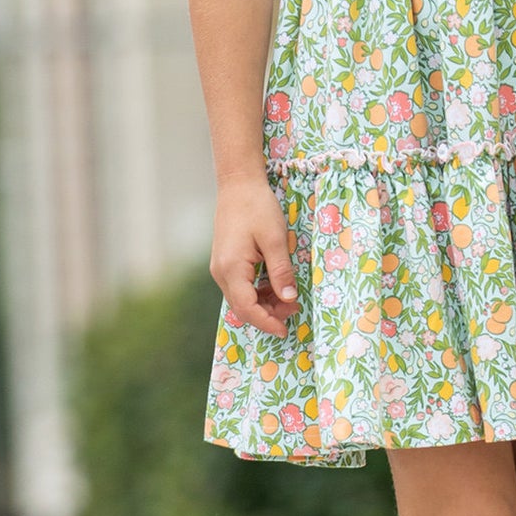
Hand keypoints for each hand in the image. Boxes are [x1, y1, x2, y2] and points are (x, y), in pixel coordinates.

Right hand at [210, 176, 298, 335]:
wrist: (238, 185)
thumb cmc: (257, 208)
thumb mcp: (276, 240)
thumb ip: (281, 271)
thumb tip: (289, 299)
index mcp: (231, 269)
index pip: (247, 307)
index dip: (266, 322)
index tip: (285, 330)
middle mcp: (221, 272)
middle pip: (242, 306)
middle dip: (268, 314)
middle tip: (294, 310)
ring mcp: (221, 268)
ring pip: (242, 297)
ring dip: (264, 303)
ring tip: (290, 299)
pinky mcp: (227, 262)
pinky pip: (242, 286)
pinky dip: (259, 292)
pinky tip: (277, 287)